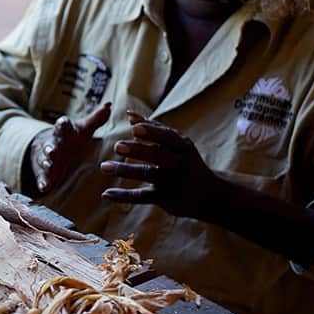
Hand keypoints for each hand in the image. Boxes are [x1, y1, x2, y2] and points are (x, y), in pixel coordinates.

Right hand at [28, 102, 112, 194]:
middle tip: (51, 151)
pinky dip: (43, 181)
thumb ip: (95, 119)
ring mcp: (46, 157)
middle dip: (50, 148)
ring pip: (44, 160)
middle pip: (51, 144)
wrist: (48, 146)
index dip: (62, 124)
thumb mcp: (82, 128)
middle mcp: (52, 143)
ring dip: (46, 164)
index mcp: (63, 131)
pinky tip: (44, 187)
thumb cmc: (71, 137)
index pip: (61, 125)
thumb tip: (109, 105)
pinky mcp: (43, 171)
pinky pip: (42, 176)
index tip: (63, 122)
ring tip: (48, 167)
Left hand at [100, 111, 225, 219]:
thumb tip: (130, 115)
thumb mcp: (178, 145)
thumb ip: (155, 130)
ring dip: (125, 170)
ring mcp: (173, 182)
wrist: (210, 196)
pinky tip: (106, 193)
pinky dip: (124, 196)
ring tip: (103, 167)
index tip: (134, 126)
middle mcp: (180, 164)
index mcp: (183, 147)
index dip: (151, 132)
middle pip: (158, 156)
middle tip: (117, 146)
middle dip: (138, 151)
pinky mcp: (166, 199)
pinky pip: (142, 197)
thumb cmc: (188, 163)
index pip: (167, 137)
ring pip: (148, 175)